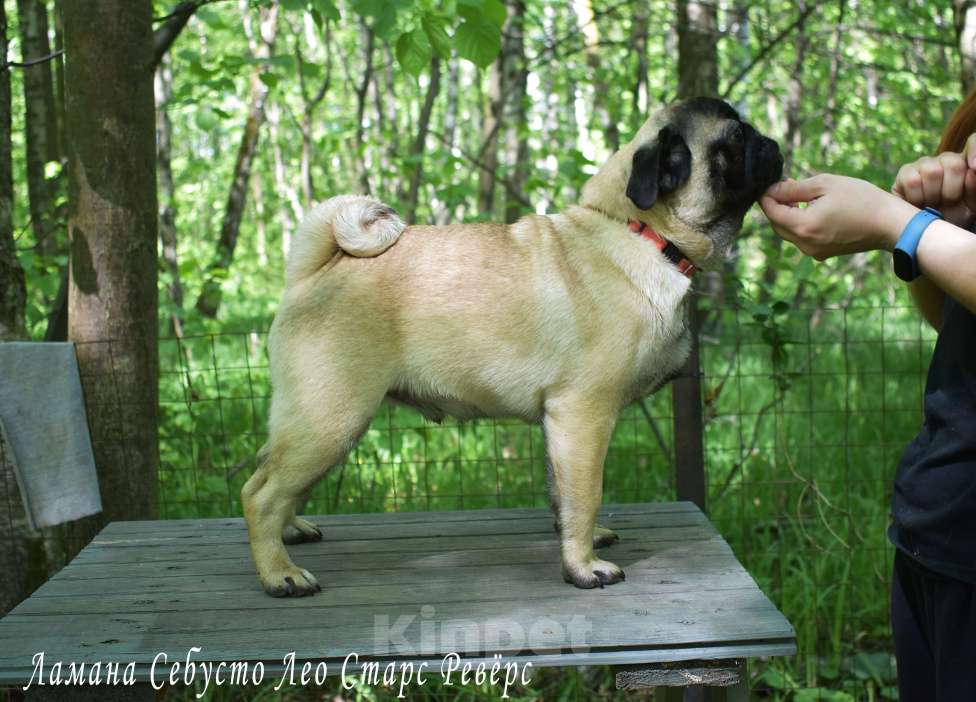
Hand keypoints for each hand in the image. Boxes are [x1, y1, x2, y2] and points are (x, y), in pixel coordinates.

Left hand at [759, 174, 918, 259]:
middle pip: (776, 225)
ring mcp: (813, 252)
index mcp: (804, 226)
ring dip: (787, 215)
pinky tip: (811, 209)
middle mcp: (805, 244)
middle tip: (784, 187)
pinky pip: (802, 239)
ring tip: (798, 196)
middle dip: (776, 206)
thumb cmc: (862, 199)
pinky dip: (800, 224)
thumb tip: (772, 190)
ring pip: (788, 233)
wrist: (890, 224)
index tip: (770, 183)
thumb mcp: (826, 185)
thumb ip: (794, 188)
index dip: (767, 197)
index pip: (772, 212)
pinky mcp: (822, 254)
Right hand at [892, 133, 975, 229]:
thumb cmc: (954, 216)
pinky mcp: (905, 173)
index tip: (974, 168)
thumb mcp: (972, 205)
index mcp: (967, 162)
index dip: (975, 151)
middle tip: (948, 202)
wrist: (926, 232)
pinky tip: (918, 203)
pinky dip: (917, 197)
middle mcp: (945, 159)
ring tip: (932, 204)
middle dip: (952, 190)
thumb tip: (972, 170)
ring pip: (932, 171)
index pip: (974, 142)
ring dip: (934, 195)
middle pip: (953, 163)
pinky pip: (912, 181)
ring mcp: (924, 164)